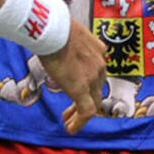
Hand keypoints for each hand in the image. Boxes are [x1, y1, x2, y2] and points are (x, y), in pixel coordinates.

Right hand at [38, 19, 107, 133]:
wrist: (52, 28)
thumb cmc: (53, 25)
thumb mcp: (66, 33)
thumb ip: (68, 42)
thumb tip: (54, 39)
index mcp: (98, 51)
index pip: (97, 72)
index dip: (87, 84)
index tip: (74, 87)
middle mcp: (100, 65)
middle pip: (96, 89)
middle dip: (84, 101)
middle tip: (69, 111)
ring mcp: (93, 77)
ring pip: (93, 102)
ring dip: (80, 113)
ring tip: (68, 121)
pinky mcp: (82, 89)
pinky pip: (86, 112)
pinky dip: (79, 122)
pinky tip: (70, 128)